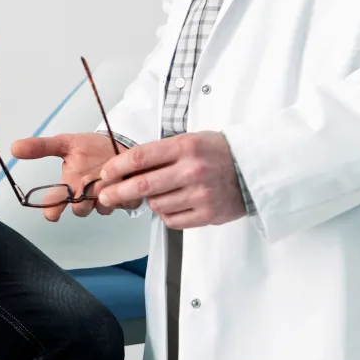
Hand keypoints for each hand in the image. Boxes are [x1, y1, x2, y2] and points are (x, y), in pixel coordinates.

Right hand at [11, 132, 135, 221]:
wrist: (120, 144)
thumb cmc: (91, 148)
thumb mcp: (65, 142)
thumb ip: (41, 147)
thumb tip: (13, 148)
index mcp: (69, 185)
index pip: (54, 203)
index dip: (51, 210)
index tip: (52, 213)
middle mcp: (85, 196)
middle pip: (79, 210)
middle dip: (83, 200)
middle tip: (88, 184)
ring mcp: (105, 200)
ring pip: (101, 209)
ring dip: (104, 194)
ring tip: (110, 177)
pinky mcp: (125, 199)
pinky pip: (124, 204)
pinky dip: (125, 192)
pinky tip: (126, 179)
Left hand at [96, 131, 246, 228]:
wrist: (254, 169)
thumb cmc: (218, 153)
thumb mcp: (190, 140)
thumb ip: (160, 153)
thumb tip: (124, 168)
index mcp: (186, 146)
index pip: (139, 157)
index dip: (116, 167)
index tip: (105, 174)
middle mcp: (192, 170)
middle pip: (141, 185)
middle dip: (116, 192)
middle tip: (105, 196)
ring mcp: (201, 194)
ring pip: (156, 205)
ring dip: (149, 202)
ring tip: (156, 194)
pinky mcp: (207, 214)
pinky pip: (171, 219)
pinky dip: (165, 214)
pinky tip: (172, 204)